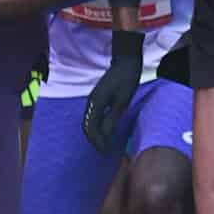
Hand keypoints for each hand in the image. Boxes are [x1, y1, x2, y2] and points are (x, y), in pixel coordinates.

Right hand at [83, 30, 143, 151]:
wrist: (125, 61)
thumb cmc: (126, 79)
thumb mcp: (123, 101)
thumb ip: (113, 118)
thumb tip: (106, 134)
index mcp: (96, 104)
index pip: (92, 128)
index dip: (98, 142)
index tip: (105, 151)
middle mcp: (91, 103)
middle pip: (87, 127)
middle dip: (94, 140)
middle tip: (104, 151)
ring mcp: (93, 100)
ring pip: (88, 122)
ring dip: (95, 134)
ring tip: (104, 144)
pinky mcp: (97, 98)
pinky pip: (93, 116)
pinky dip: (97, 126)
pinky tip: (105, 131)